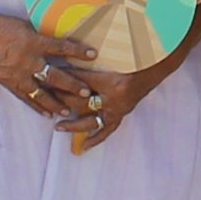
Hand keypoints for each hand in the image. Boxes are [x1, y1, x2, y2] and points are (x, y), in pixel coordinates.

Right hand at [0, 14, 94, 119]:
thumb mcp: (24, 26)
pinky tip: (48, 114)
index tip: (94, 55)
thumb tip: (60, 40)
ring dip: (56, 102)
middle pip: (55, 76)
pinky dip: (37, 106)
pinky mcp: (8, 82)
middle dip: (72, 85)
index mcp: (33, 42)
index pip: (61, 47)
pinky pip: (25, 98)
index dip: (78, 51)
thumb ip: (41, 36)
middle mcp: (27, 61)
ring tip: (69, 110)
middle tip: (87, 93)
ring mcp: (17, 74)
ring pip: (41, 93)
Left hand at [55, 46, 190, 149]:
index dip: (62, 79)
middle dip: (61, 99)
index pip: (80, 81)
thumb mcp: (114, 53)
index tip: (45, 77)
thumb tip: (69, 53)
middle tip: (44, 98)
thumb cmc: (137, 55)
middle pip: (81, 101)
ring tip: (57, 127)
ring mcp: (118, 109)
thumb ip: (92, 56)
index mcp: (111, 81)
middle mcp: (114, 98)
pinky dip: (95, 138)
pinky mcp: (122, 114)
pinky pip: (107, 130)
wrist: (156, 65)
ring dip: (73, 125)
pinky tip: (83, 146)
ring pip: (91, 121)